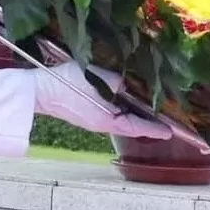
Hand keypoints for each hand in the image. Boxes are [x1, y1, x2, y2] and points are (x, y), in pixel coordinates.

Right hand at [32, 62, 171, 140]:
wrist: (38, 90)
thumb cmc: (67, 84)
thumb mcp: (97, 77)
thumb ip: (119, 81)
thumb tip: (133, 84)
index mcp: (108, 120)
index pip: (138, 127)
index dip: (155, 128)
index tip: (171, 132)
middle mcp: (103, 124)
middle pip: (131, 124)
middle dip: (147, 119)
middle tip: (165, 114)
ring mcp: (93, 121)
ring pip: (120, 119)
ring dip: (134, 113)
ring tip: (150, 105)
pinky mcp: (85, 115)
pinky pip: (110, 114)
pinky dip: (122, 109)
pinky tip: (125, 99)